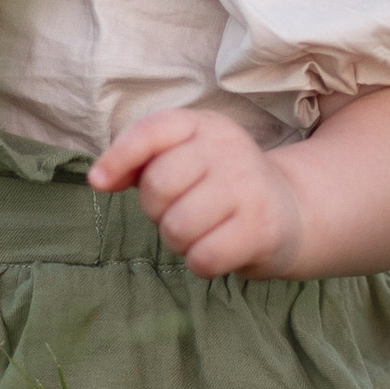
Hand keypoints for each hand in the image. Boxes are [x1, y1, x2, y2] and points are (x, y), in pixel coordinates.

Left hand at [87, 104, 305, 278]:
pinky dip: (201, 263)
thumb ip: (137, 162)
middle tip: (179, 211)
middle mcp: (230, 148)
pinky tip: (218, 249)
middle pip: (157, 187)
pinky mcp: (262, 228)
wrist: (291, 210)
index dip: (119, 157)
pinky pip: (203, 257)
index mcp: (205, 125)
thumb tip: (98, 179)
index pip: (152, 131)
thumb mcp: (184, 159)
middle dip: (156, 211)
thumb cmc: (219, 185)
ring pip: (177, 227)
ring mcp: (249, 187)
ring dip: (178, 241)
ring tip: (201, 231)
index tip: (99, 182)